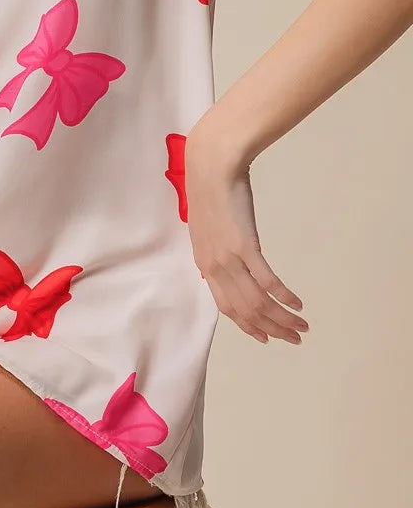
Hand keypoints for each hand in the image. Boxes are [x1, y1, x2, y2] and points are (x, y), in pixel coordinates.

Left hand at [184, 141, 309, 345]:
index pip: (227, 307)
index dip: (247, 325)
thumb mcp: (208, 227)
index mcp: (205, 264)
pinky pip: (266, 280)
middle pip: (245, 310)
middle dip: (271, 329)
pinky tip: (297, 304)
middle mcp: (215, 268)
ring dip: (282, 318)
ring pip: (257, 301)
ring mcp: (229, 258)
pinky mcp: (245, 246)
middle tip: (294, 338)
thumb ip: (219, 247)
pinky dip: (283, 296)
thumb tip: (232, 258)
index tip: (265, 337)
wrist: (210, 168)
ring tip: (302, 327)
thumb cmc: (210, 191)